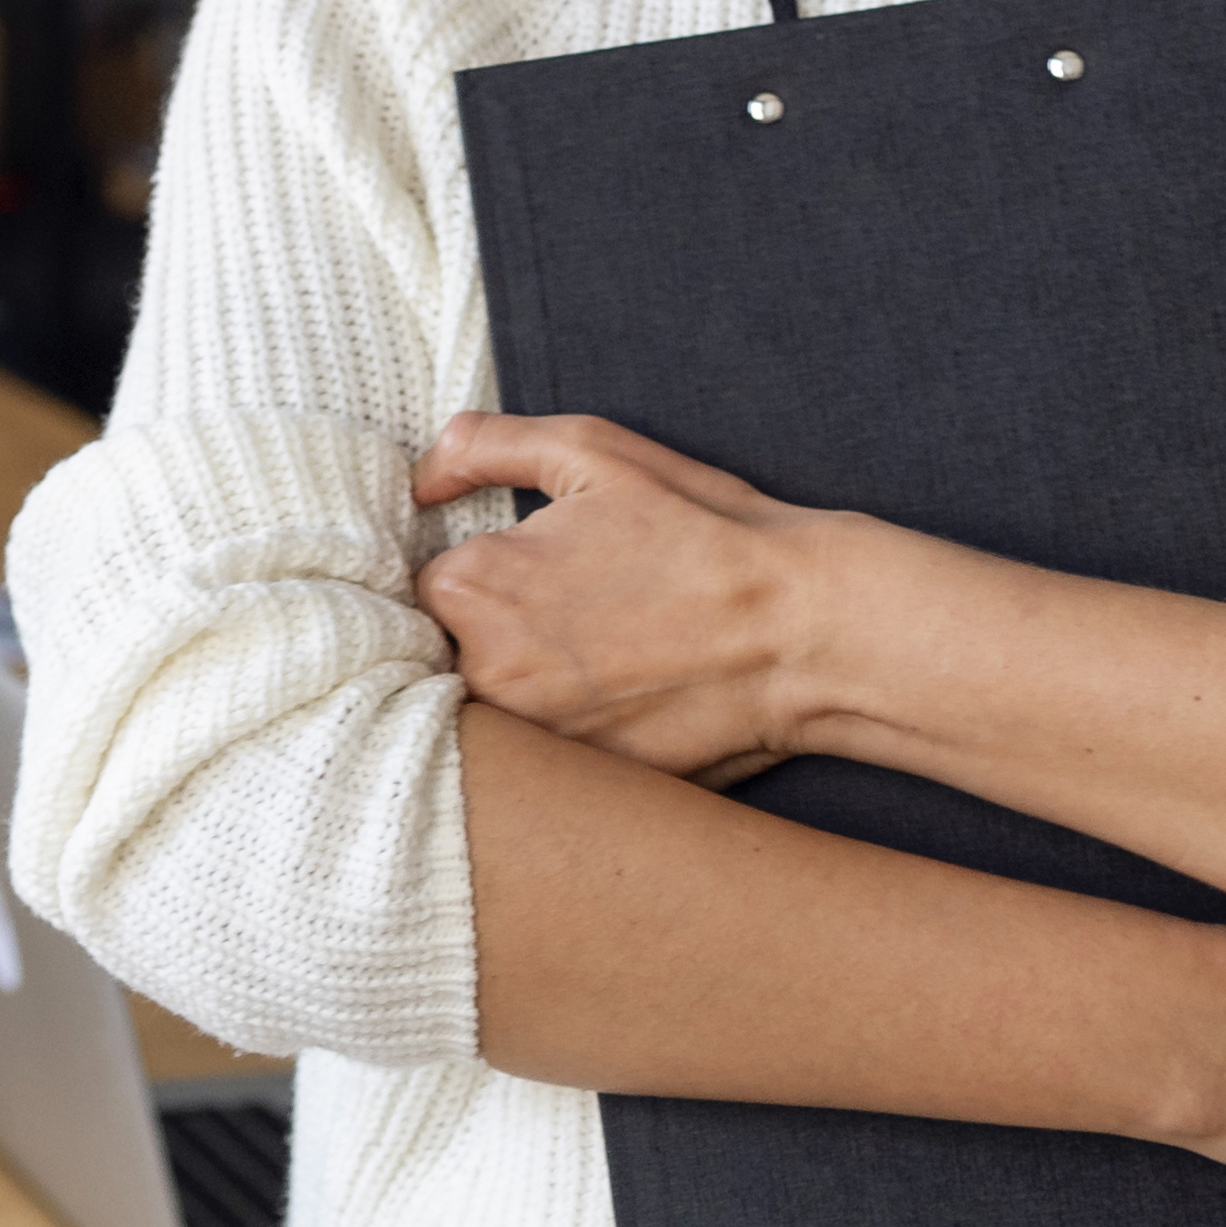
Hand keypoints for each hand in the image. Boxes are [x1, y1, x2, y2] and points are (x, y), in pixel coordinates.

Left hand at [412, 413, 853, 783]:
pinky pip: (541, 754)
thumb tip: (421, 477)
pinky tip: (618, 698)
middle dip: (495, 631)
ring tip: (603, 655)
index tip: (536, 571)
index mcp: (473, 585)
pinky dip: (564, 730)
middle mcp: (484, 671)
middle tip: (579, 612)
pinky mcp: (576, 781)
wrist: (803, 629)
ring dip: (526, 684)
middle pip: (449, 652)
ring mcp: (530, 736)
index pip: (429, 586)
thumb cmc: (702, 532)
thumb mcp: (592, 452)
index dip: (482, 574)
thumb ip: (485, 445)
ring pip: (491, 706)